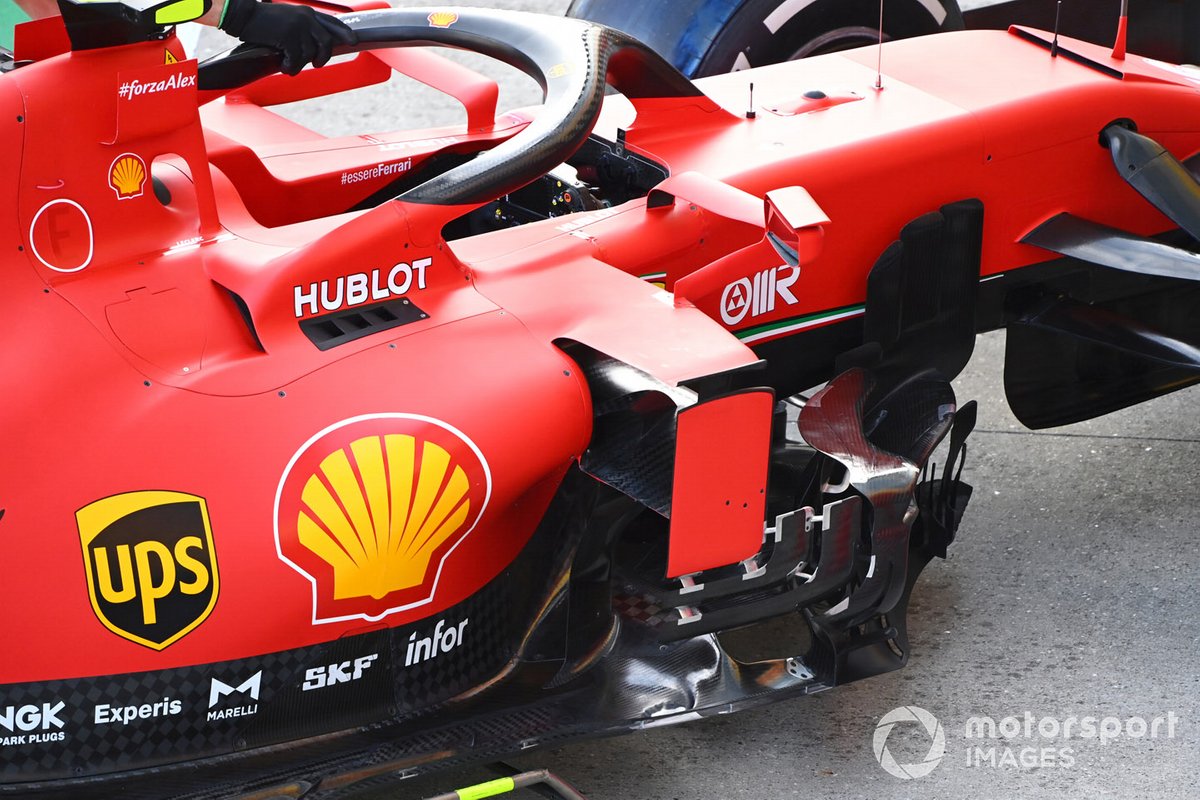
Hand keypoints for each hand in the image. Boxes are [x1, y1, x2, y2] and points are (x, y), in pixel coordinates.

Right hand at [220, 0, 356, 75]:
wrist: (242, 14)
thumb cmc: (262, 20)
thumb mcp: (287, 20)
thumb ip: (303, 30)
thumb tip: (314, 49)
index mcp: (307, 13)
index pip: (333, 23)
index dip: (344, 33)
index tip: (353, 41)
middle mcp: (306, 18)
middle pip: (326, 43)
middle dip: (323, 57)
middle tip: (315, 65)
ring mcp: (298, 27)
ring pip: (310, 54)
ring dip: (300, 64)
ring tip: (289, 66)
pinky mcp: (288, 36)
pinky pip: (296, 59)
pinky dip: (290, 67)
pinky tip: (282, 66)